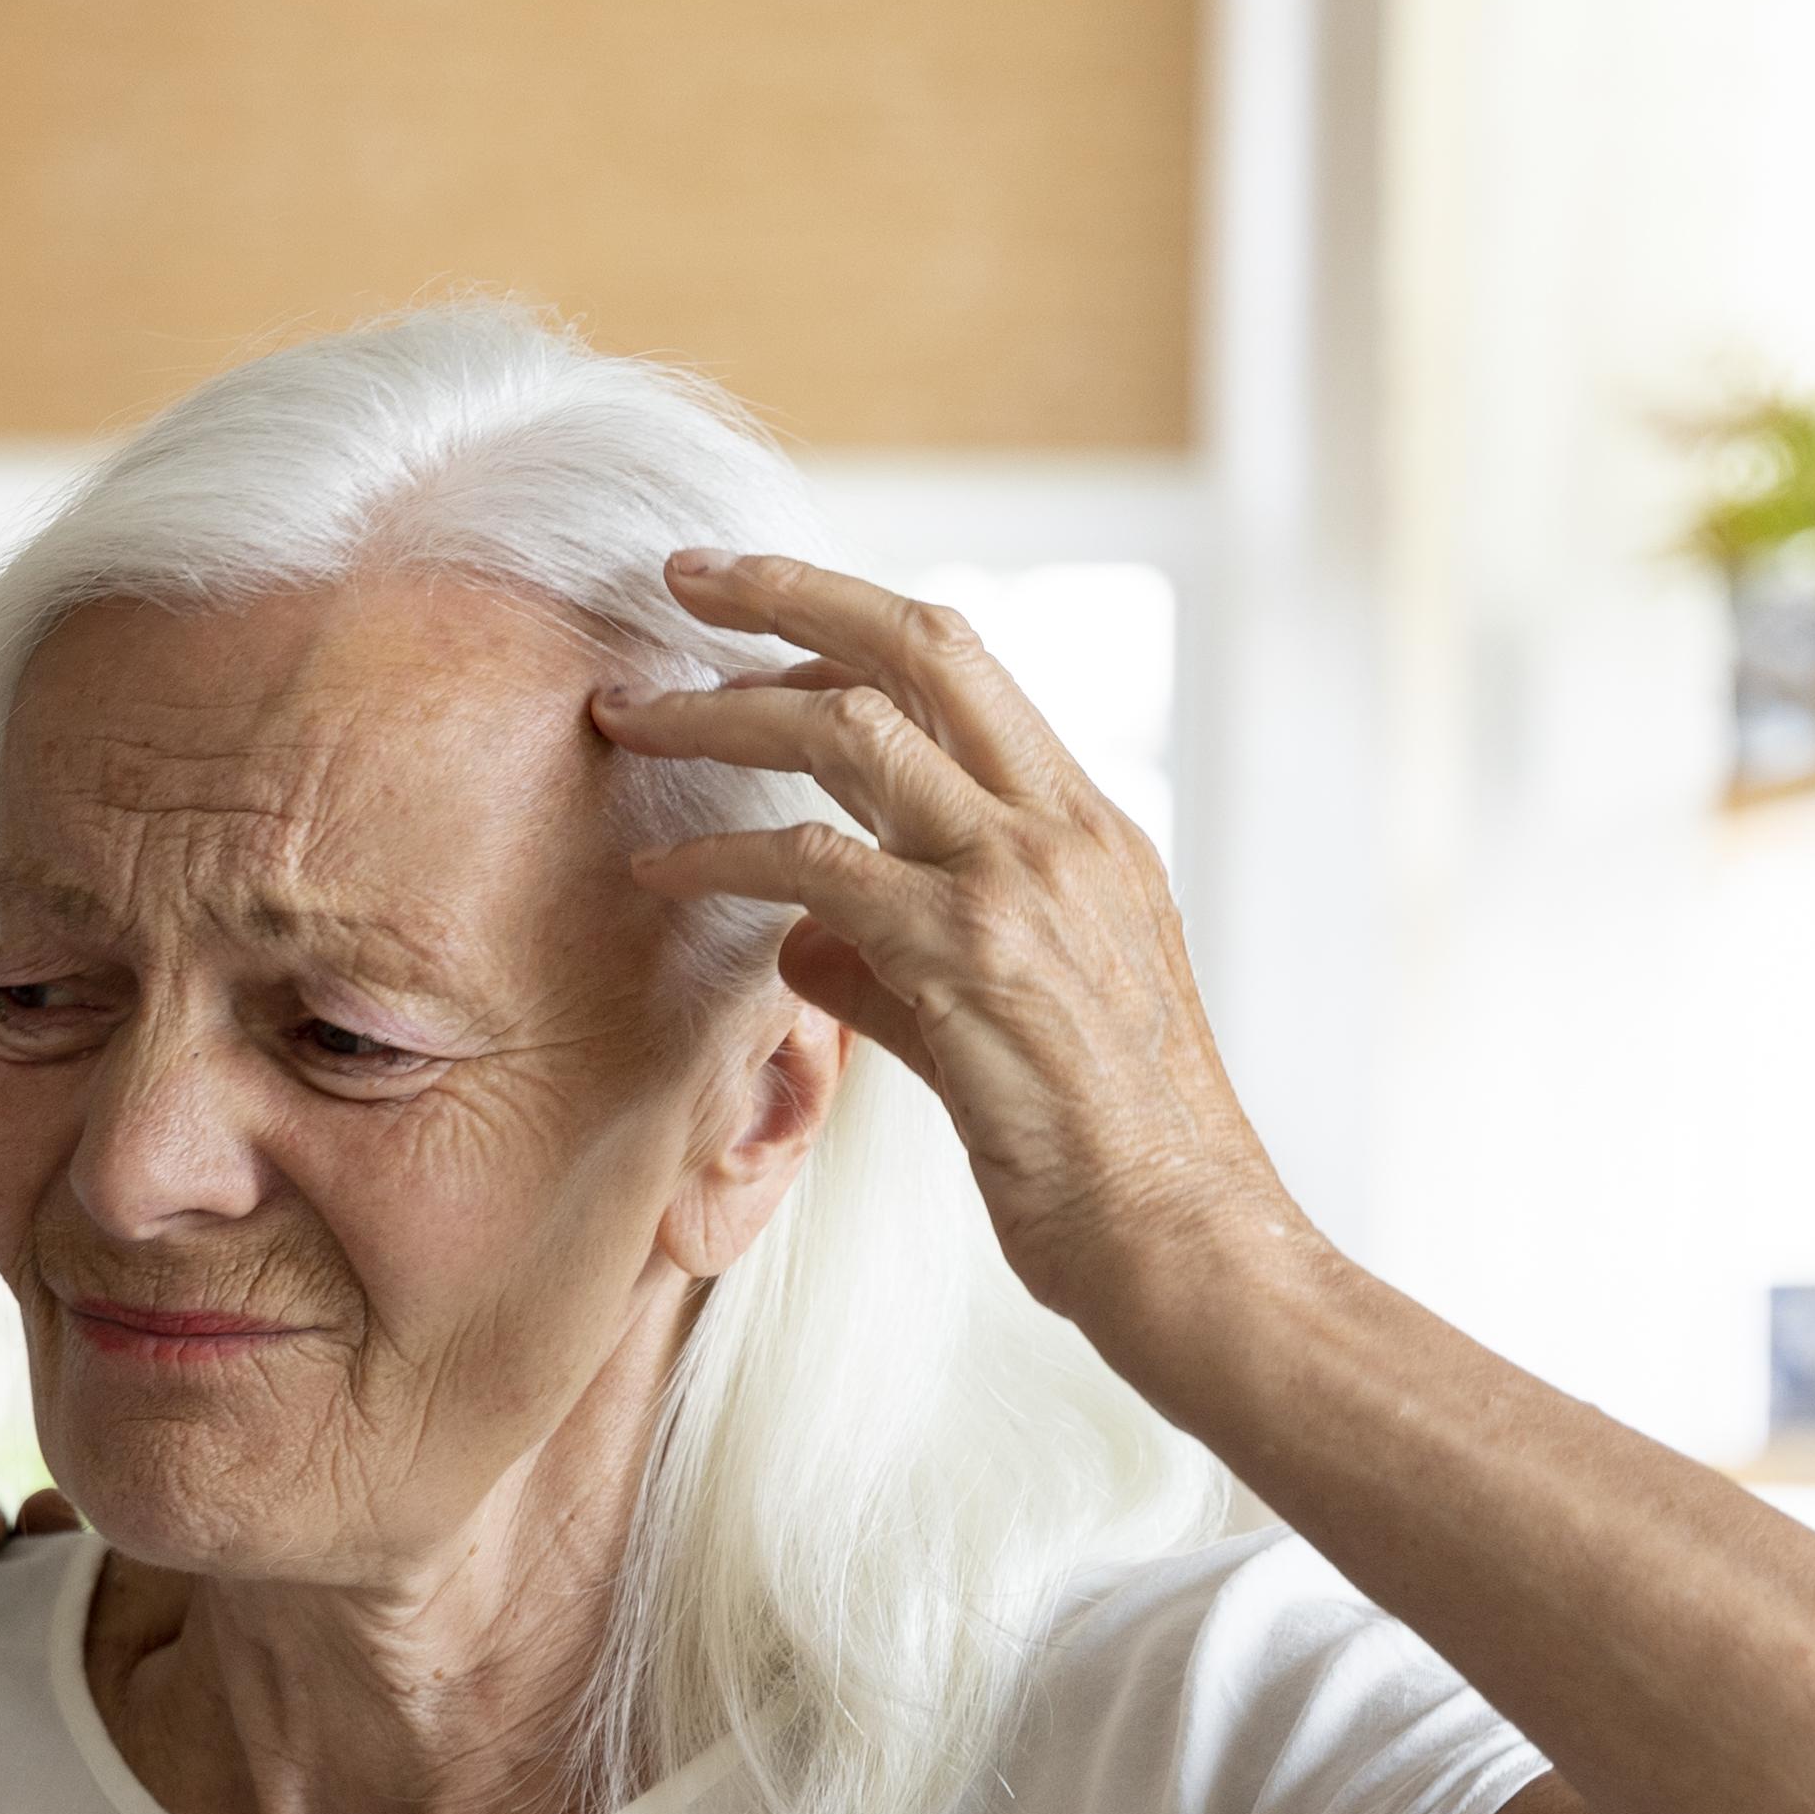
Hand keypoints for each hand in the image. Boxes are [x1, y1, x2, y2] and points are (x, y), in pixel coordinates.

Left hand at [598, 553, 1310, 1339]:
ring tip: (628, 719)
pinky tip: (659, 871)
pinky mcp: (968, 958)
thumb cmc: (1104, 1155)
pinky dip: (723, 856)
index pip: (962, 669)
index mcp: (1090, 826)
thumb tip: (799, 940)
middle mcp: (1064, 828)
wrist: (1186, 1238)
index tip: (750, 615)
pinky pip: (817, 865)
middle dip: (787, 594)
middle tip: (678, 575)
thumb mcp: (1007, 1027)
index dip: (846, 624)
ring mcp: (1021, 883)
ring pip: (852, 732)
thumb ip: (897, 967)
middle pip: (919, 643)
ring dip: (722, 712)